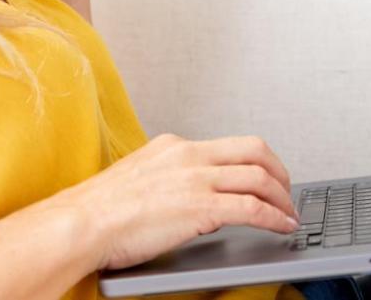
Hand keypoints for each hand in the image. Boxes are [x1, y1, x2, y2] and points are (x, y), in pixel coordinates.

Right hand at [37, 133, 300, 271]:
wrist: (81, 223)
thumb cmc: (99, 211)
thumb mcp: (139, 178)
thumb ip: (169, 180)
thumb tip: (191, 197)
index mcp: (174, 146)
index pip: (230, 144)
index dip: (258, 161)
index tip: (267, 176)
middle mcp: (189, 156)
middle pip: (254, 151)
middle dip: (279, 172)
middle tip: (287, 192)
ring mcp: (196, 180)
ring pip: (259, 178)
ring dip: (282, 198)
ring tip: (288, 213)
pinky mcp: (201, 207)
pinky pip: (253, 208)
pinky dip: (275, 217)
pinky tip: (281, 227)